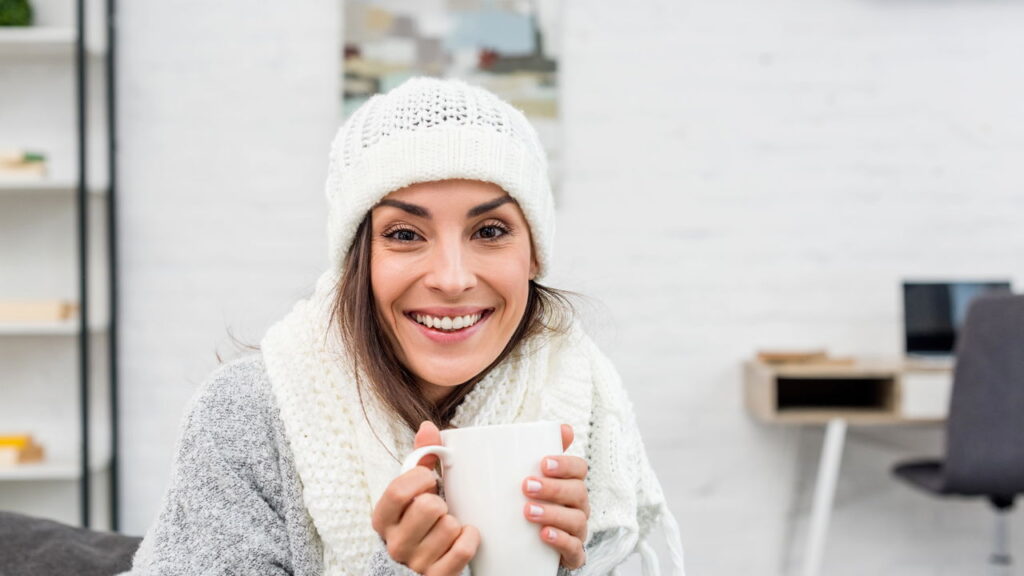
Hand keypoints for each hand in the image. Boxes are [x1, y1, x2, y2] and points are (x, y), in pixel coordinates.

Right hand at [372, 421, 479, 575]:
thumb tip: (429, 426)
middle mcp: (394, 543)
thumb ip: (421, 458)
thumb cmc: (418, 521)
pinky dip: (470, 539)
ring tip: (447, 527)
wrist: (417, 569)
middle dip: (442, 503)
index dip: (421, 480)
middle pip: (428, 507)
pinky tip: (463, 536)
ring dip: (456, 523)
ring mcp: (414, 564)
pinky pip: (462, 550)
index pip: (398, 490)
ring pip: (449, 527)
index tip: (430, 481)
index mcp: (382, 519)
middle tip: (441, 509)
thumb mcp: (413, 491)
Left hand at [522, 424, 589, 569]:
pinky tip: (544, 535)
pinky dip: (561, 540)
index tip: (543, 463)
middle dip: (554, 488)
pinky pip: (575, 549)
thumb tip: (560, 426)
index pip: (579, 468)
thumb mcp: (525, 476)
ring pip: (577, 520)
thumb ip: (532, 451)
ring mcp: (577, 530)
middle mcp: (578, 506)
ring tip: (528, 512)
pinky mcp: (572, 554)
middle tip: (526, 486)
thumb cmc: (526, 503)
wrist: (522, 545)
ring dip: (553, 513)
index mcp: (570, 483)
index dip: (566, 464)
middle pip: (578, 492)